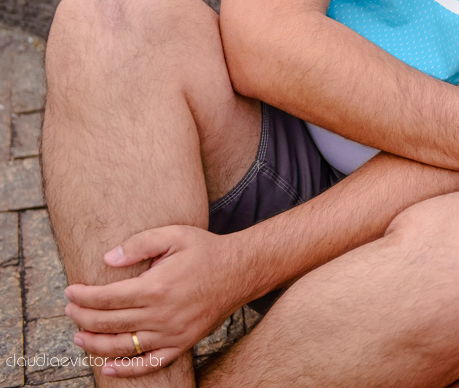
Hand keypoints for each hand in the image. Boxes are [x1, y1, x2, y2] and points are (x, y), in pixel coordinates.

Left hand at [64, 225, 255, 377]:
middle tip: (69, 310)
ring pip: (123, 346)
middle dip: (82, 317)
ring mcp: (172, 332)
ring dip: (95, 344)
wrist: (241, 270)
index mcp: (156, 287)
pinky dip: (126, 370)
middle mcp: (161, 314)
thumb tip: (107, 259)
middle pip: (109, 322)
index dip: (83, 296)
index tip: (70, 291)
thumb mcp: (174, 235)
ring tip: (80, 336)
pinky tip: (108, 368)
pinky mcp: (182, 343)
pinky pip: (150, 363)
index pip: (106, 298)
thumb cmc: (206, 250)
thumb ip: (139, 244)